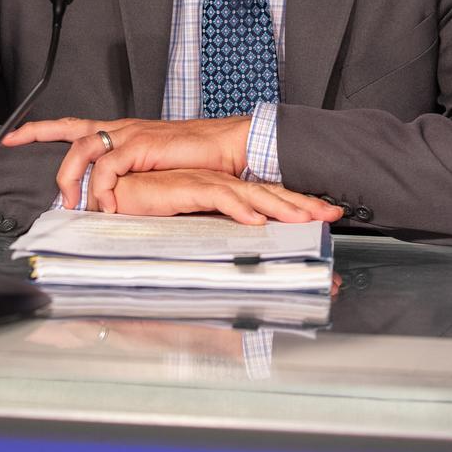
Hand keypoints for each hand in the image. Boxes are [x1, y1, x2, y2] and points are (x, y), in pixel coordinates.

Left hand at [3, 116, 250, 209]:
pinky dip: (102, 188)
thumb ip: (131, 179)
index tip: (13, 135)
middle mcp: (123, 128)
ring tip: (73, 205)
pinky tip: (107, 206)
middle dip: (41, 139)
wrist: (227, 148)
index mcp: (123, 132)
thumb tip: (112, 200)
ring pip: (83, 148)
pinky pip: (108, 166)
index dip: (42, 129)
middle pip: (71, 130)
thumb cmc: (198, 160)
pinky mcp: (142, 144)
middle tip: (24, 157)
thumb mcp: (156, 170)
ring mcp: (131, 133)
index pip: (76, 124)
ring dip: (72, 178)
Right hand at [107, 169, 343, 226]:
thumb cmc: (149, 209)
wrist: (116, 192)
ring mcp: (207, 184)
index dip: (297, 206)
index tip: (325, 217)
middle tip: (334, 214)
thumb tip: (236, 267)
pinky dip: (240, 210)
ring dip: (283, 207)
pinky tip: (258, 222)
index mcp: (226, 192)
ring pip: (253, 196)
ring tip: (309, 219)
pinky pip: (219, 199)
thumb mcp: (188, 228)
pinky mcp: (187, 188)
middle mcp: (222, 185)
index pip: (268, 199)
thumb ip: (211, 242)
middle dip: (304, 204)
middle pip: (271, 195)